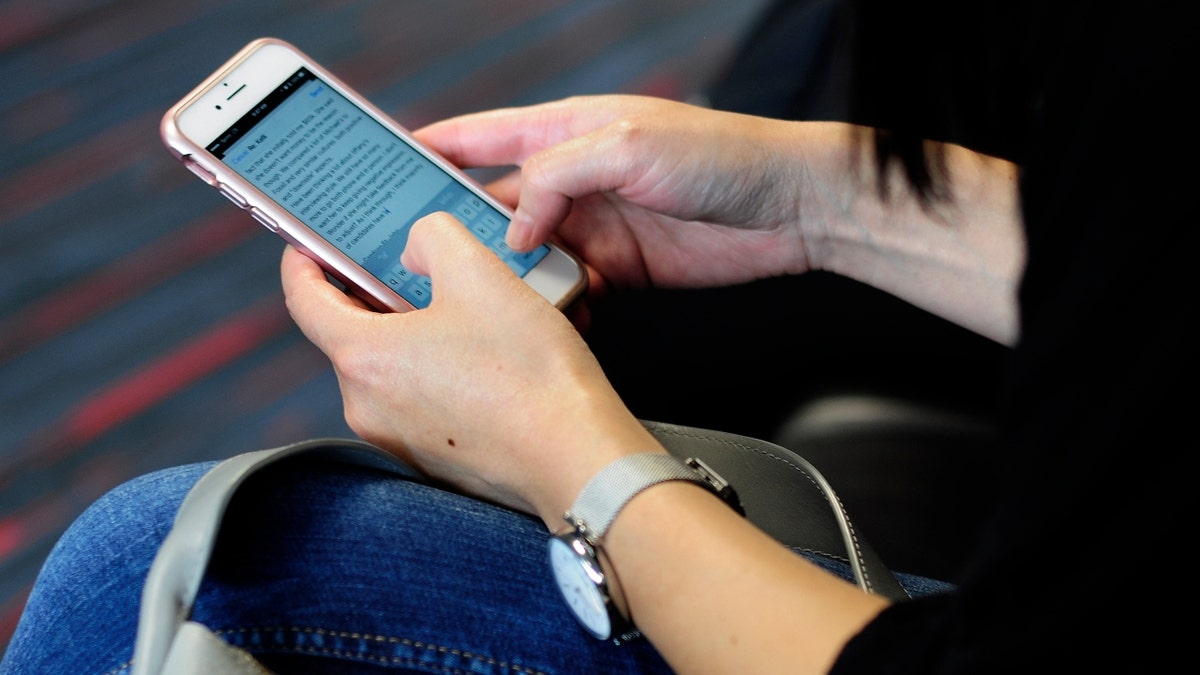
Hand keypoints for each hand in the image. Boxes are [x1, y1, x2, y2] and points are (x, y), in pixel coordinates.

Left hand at [280, 216, 661, 525]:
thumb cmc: (530, 375)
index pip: (303, 300)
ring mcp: (399, 439)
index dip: (304, 261)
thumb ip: (432, 237)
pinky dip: (441, 372)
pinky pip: (422, 400)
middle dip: (381, 294)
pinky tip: (488, 358)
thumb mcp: (480, 273)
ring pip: (393, 366)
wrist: (578, 459)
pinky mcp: (434, 459)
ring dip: (420, 333)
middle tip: (421, 267)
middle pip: (354, 333)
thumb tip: (416, 248)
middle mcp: (367, 407)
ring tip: (473, 312)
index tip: (311, 242)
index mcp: (363, 358)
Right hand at [415, 95, 818, 297]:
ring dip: (506, 276)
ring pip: (527, 255)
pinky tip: (537, 317)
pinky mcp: (620, 267)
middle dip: (457, 228)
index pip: (485, 136)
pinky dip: (550, 303)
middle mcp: (575, 178)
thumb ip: (557, 177)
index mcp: (568, 131)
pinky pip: (567, 288)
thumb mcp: (626, 146)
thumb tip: (513, 226)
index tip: (387, 166)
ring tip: (474, 298)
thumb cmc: (720, 156)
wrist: (789, 209)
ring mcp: (595, 225)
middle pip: (496, 204)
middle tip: (415, 257)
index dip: (435, 150)